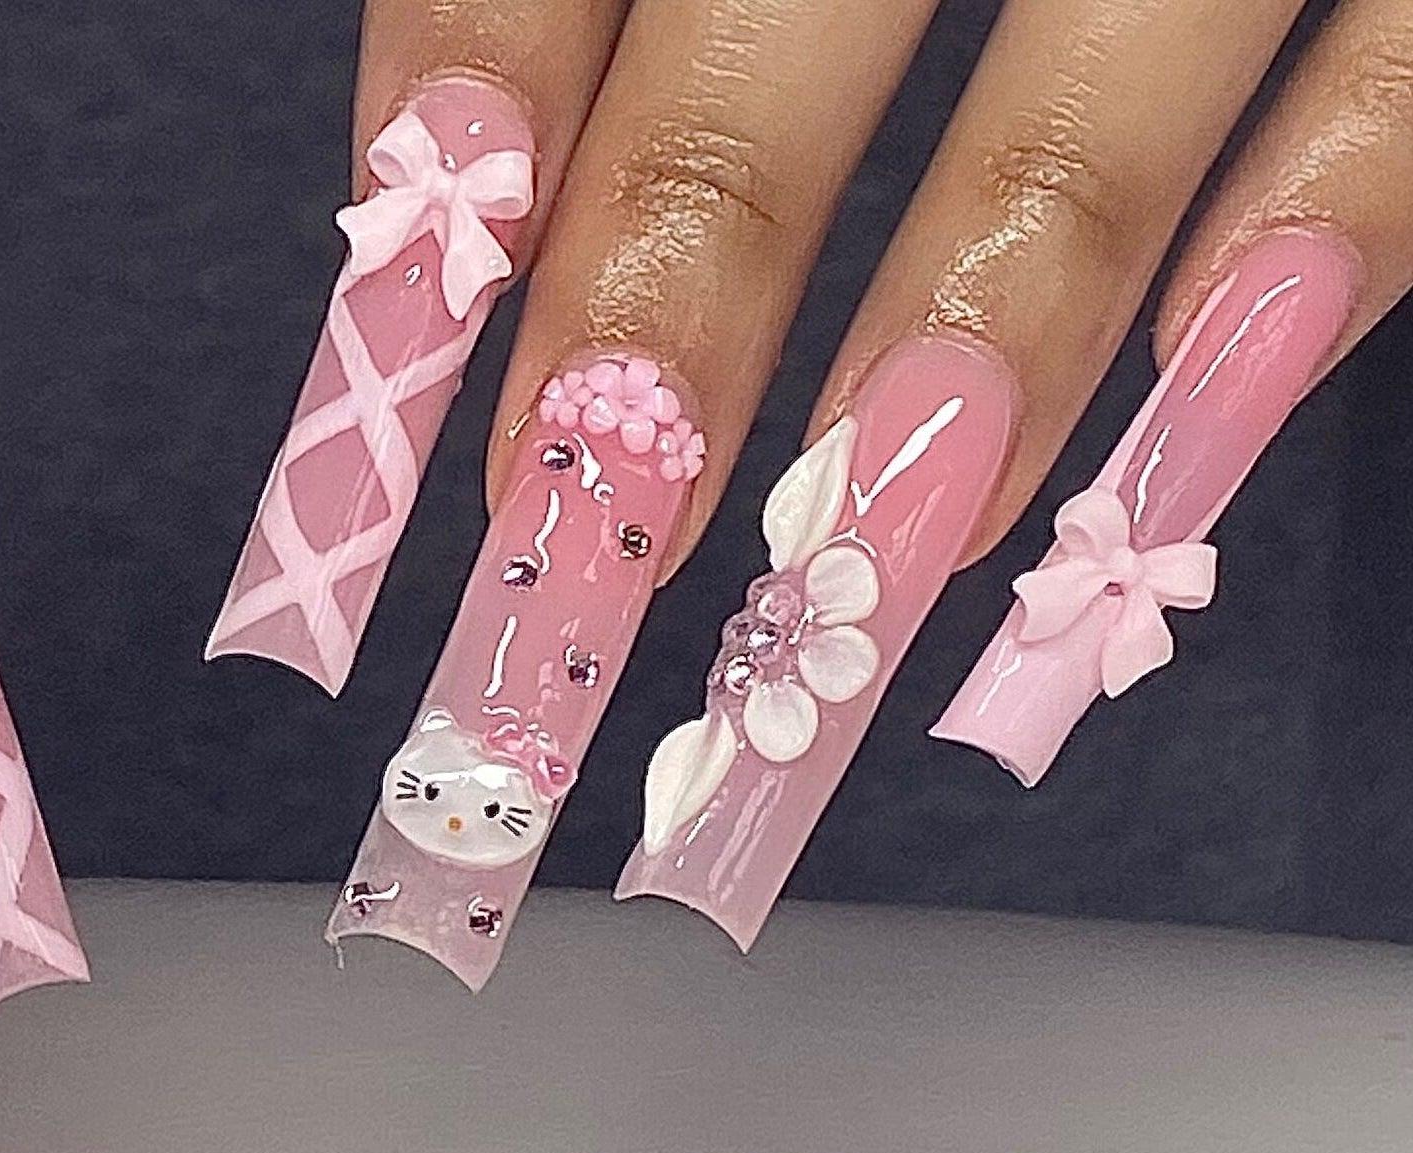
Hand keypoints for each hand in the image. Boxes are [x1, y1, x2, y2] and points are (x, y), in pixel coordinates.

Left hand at [211, 0, 1409, 979]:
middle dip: (682, 275)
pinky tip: (1212, 383)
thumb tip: (453, 208)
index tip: (394, 368)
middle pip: (792, 4)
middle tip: (598, 524)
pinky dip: (1334, 212)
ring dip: (989, 305)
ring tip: (873, 538)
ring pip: (1111, 38)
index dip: (472, 120)